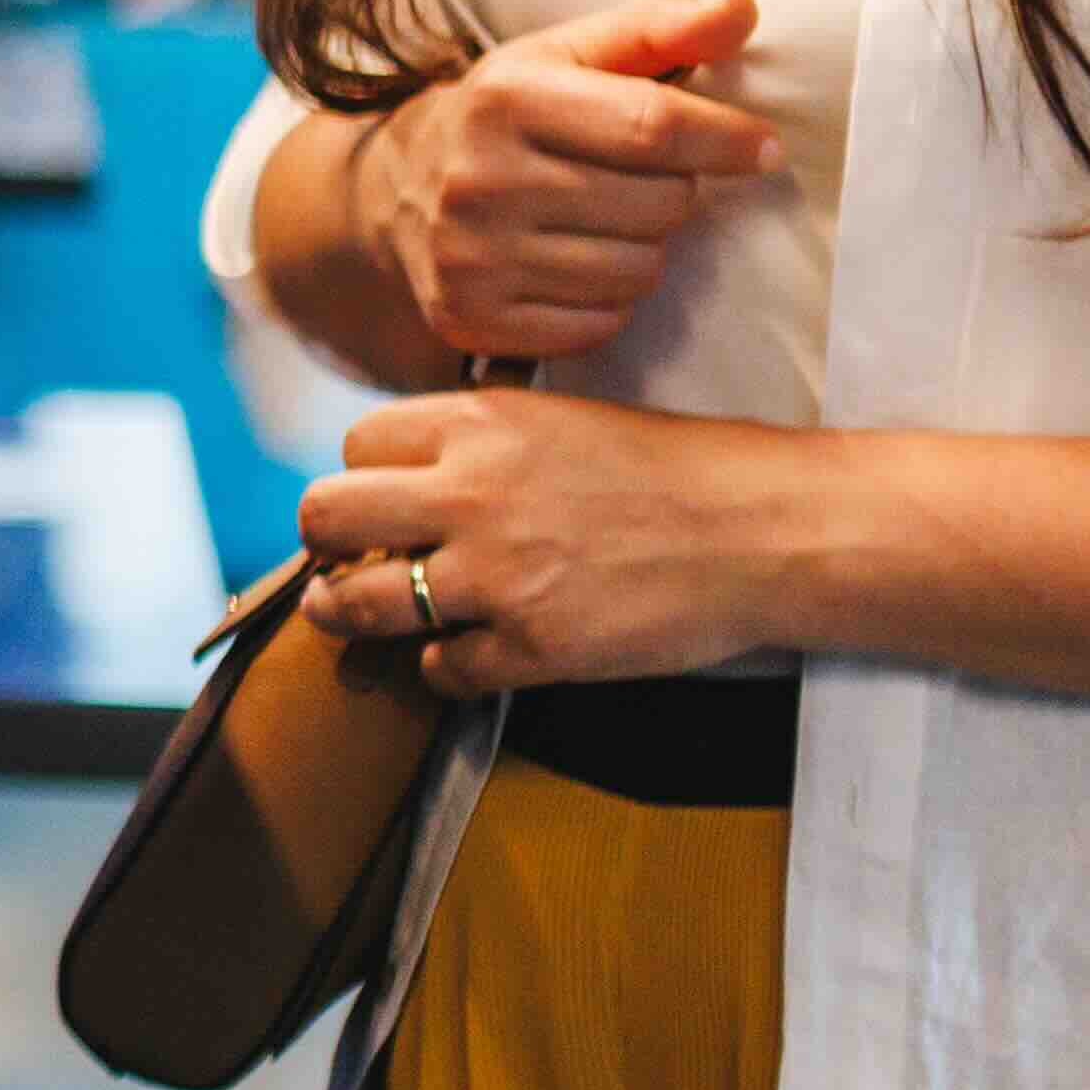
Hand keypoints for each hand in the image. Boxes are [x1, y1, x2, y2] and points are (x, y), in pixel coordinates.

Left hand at [292, 390, 809, 691]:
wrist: (764, 531)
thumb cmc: (672, 471)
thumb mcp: (562, 419)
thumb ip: (477, 440)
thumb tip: (398, 473)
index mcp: (483, 423)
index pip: (356, 446)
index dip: (362, 476)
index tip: (379, 501)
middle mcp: (473, 493)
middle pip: (325, 517)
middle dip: (324, 543)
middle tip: (343, 561)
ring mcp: (497, 577)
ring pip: (356, 605)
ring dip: (350, 614)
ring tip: (359, 616)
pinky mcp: (531, 648)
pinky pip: (437, 669)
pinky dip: (445, 667)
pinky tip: (470, 652)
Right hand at [342, 0, 777, 360]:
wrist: (395, 193)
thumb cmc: (507, 117)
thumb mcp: (567, 55)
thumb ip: (659, 29)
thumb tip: (742, 8)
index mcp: (506, 99)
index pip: (651, 126)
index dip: (725, 138)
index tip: (764, 148)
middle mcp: (480, 179)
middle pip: (658, 204)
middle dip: (676, 192)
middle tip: (642, 181)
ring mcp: (472, 257)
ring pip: (638, 271)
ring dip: (646, 248)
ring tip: (605, 222)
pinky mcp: (473, 318)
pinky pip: (601, 323)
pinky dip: (607, 299)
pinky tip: (574, 265)